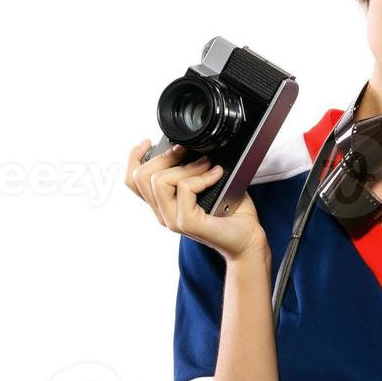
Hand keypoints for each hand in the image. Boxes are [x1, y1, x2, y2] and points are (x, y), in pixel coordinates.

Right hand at [125, 139, 267, 263]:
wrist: (248, 238)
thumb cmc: (231, 213)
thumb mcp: (207, 184)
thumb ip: (192, 169)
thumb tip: (191, 146)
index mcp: (163, 204)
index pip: (133, 181)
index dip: (134, 158)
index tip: (147, 142)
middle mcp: (163, 213)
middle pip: (142, 176)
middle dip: (166, 156)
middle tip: (188, 152)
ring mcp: (173, 219)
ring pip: (159, 180)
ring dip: (186, 166)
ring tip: (207, 165)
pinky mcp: (187, 222)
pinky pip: (184, 188)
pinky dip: (201, 177)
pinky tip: (216, 175)